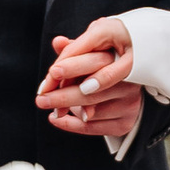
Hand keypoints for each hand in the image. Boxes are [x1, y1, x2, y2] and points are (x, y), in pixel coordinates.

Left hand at [38, 17, 141, 134]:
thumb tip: (57, 41)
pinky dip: (71, 125)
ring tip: (47, 106)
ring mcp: (128, 105)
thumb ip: (74, 51)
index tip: (52, 73)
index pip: (95, 64)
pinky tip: (57, 119)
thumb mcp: (89, 58)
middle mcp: (128, 85)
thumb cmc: (101, 72)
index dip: (72, 68)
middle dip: (62, 96)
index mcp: (120, 63)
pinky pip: (92, 128)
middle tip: (41, 98)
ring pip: (90, 112)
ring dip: (65, 110)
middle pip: (91, 92)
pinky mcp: (125, 123)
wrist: (124, 97)